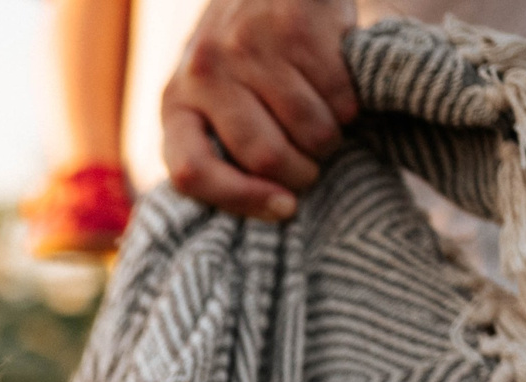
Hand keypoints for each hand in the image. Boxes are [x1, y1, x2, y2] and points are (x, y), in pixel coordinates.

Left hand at [160, 0, 357, 220]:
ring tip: (328, 129)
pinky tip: (341, 96)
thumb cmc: (246, 53)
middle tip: (313, 165)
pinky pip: (338, 97)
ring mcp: (247, 47)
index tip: (283, 208)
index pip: (192, 173)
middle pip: (264, 157)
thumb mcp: (211, 95)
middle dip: (302, 173)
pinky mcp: (294, 28)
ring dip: (330, 140)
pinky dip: (349, 107)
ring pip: (309, 131)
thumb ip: (217, 141)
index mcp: (175, 102)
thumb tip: (263, 210)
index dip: (239, 200)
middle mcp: (203, 73)